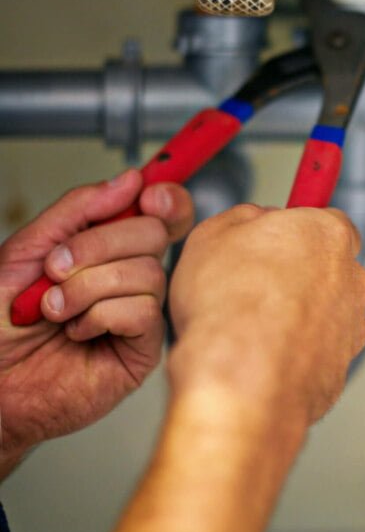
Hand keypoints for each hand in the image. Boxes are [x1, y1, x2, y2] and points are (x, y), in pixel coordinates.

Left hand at [0, 169, 193, 465]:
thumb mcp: (29, 247)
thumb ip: (79, 208)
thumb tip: (129, 180)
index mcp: (109, 248)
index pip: (161, 213)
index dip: (167, 198)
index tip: (149, 195)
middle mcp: (129, 277)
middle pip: (155, 234)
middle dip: (100, 245)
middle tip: (58, 267)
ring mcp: (139, 313)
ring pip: (148, 272)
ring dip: (87, 286)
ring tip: (54, 308)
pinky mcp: (141, 350)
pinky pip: (144, 312)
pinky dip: (99, 316)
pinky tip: (77, 331)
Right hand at [168, 204, 364, 425]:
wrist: (241, 381)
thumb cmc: (228, 309)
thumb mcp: (211, 234)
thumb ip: (243, 218)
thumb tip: (252, 220)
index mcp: (326, 234)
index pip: (326, 220)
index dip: (295, 231)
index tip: (277, 238)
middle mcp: (351, 277)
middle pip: (328, 266)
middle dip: (297, 274)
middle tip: (255, 284)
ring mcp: (351, 326)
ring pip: (325, 312)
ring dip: (298, 316)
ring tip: (252, 326)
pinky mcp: (341, 368)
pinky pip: (317, 351)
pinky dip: (296, 352)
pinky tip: (262, 356)